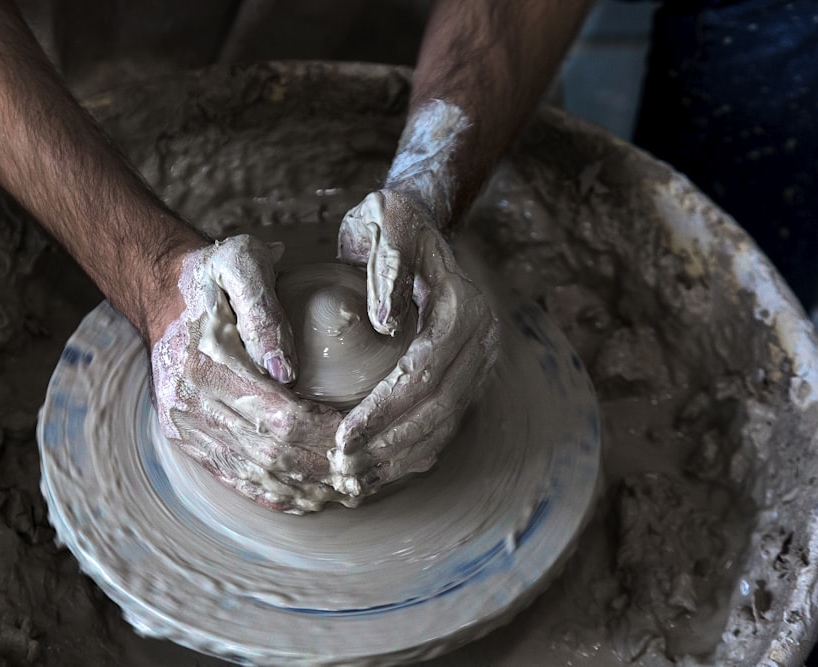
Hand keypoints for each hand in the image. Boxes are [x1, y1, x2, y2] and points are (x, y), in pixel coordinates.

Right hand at [149, 235, 348, 512]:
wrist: (161, 290)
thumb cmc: (214, 273)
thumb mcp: (241, 261)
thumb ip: (263, 308)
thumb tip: (286, 368)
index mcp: (206, 361)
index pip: (279, 416)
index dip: (326, 434)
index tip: (363, 436)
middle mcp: (189, 402)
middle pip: (269, 453)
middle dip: (322, 469)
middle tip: (367, 472)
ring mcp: (184, 425)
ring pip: (253, 474)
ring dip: (303, 489)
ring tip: (346, 490)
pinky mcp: (185, 437)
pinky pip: (232, 476)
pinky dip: (273, 493)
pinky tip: (307, 497)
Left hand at [331, 189, 499, 496]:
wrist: (420, 223)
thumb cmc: (392, 223)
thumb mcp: (386, 223)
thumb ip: (387, 267)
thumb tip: (386, 323)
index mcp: (462, 308)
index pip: (422, 373)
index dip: (383, 411)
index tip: (341, 437)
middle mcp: (482, 338)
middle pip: (437, 408)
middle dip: (389, 445)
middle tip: (343, 472)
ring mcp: (479, 359)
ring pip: (444, 422)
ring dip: (400, 457)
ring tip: (357, 481)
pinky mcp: (467, 373)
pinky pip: (444, 420)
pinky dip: (413, 448)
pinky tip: (381, 468)